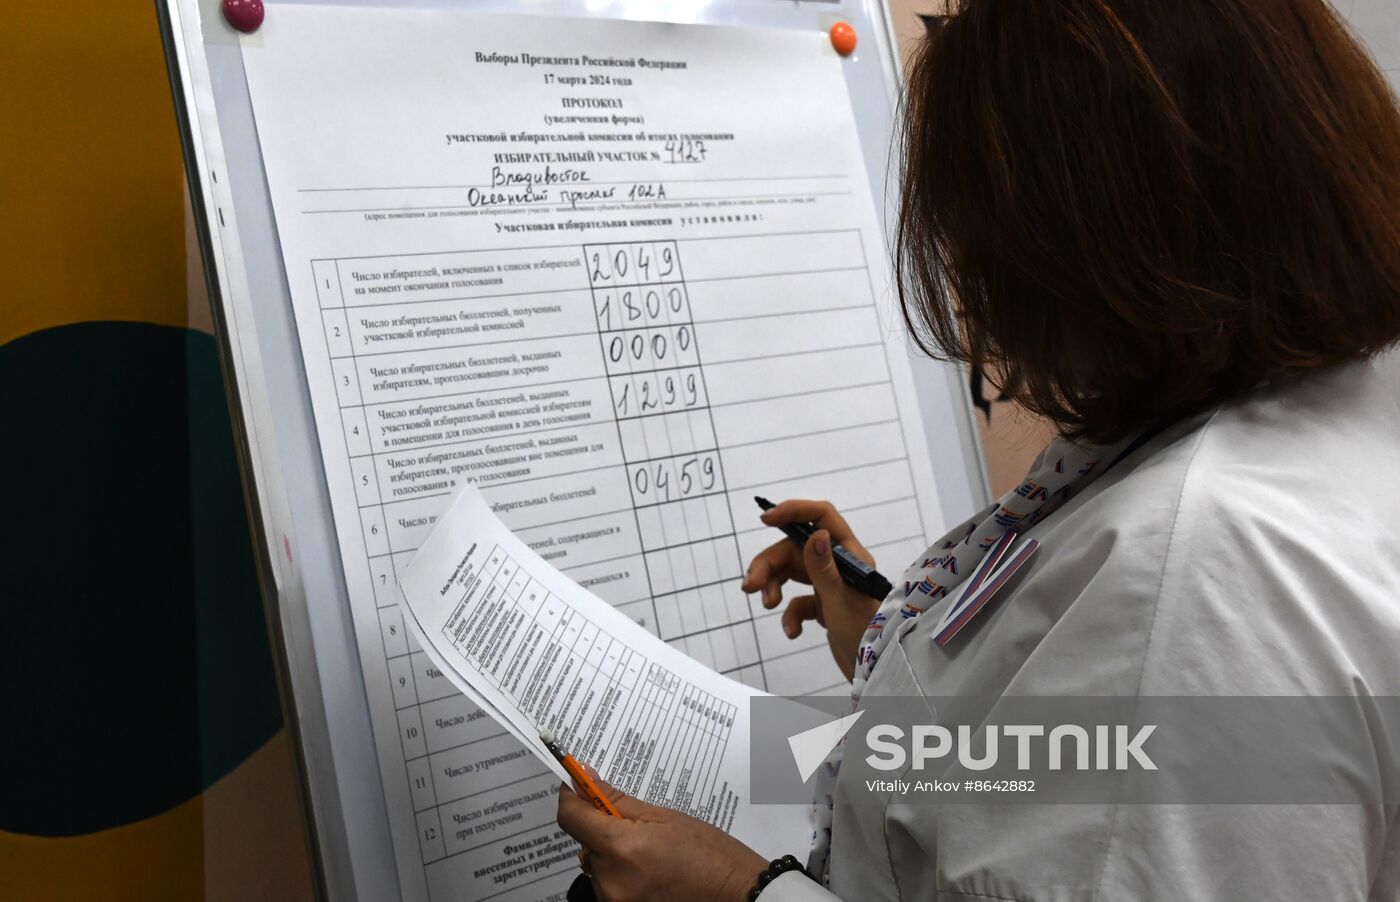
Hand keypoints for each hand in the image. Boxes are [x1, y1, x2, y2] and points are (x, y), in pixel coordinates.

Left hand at [557, 768, 765, 901]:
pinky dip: (622, 872)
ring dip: (613, 852)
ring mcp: (614, 901)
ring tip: (652, 851)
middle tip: (636, 823)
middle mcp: (611, 879)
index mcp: (622, 847)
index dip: (571, 795)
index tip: (577, 783)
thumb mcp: (665, 817)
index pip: (571, 816)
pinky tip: (651, 869)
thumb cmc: (711, 856)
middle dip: (602, 827)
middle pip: (585, 842)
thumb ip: (619, 801)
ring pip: (597, 864)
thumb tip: (587, 781)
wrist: (737, 895)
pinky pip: (608, 883)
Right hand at [742, 499, 879, 681]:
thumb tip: (814, 535)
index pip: (821, 518)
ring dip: (774, 586)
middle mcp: (839, 565)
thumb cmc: (866, 635)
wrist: (875, 673)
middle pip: (795, 549)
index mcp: (849, 555)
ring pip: (791, 573)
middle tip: (750, 586)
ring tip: (768, 604)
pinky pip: (797, 601)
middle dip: (769, 565)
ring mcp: (829, 585)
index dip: (794, 511)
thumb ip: (824, 569)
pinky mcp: (823, 606)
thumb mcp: (841, 601)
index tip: (767, 518)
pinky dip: (790, 614)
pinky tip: (793, 631)